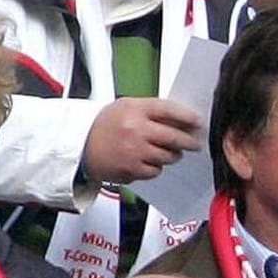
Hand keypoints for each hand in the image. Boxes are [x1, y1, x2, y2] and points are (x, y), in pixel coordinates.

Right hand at [81, 97, 202, 184]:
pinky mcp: (132, 169)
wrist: (80, 145)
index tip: (198, 122)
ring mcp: (134, 150)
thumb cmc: (104, 126)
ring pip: (168, 156)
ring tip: (169, 151)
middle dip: (189, 141)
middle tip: (194, 143)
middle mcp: (135, 129)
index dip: (188, 117)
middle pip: (174, 137)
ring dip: (173, 155)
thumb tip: (181, 119)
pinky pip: (156, 170)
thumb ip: (152, 111)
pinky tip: (149, 160)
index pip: (170, 110)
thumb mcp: (126, 107)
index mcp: (134, 109)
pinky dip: (156, 167)